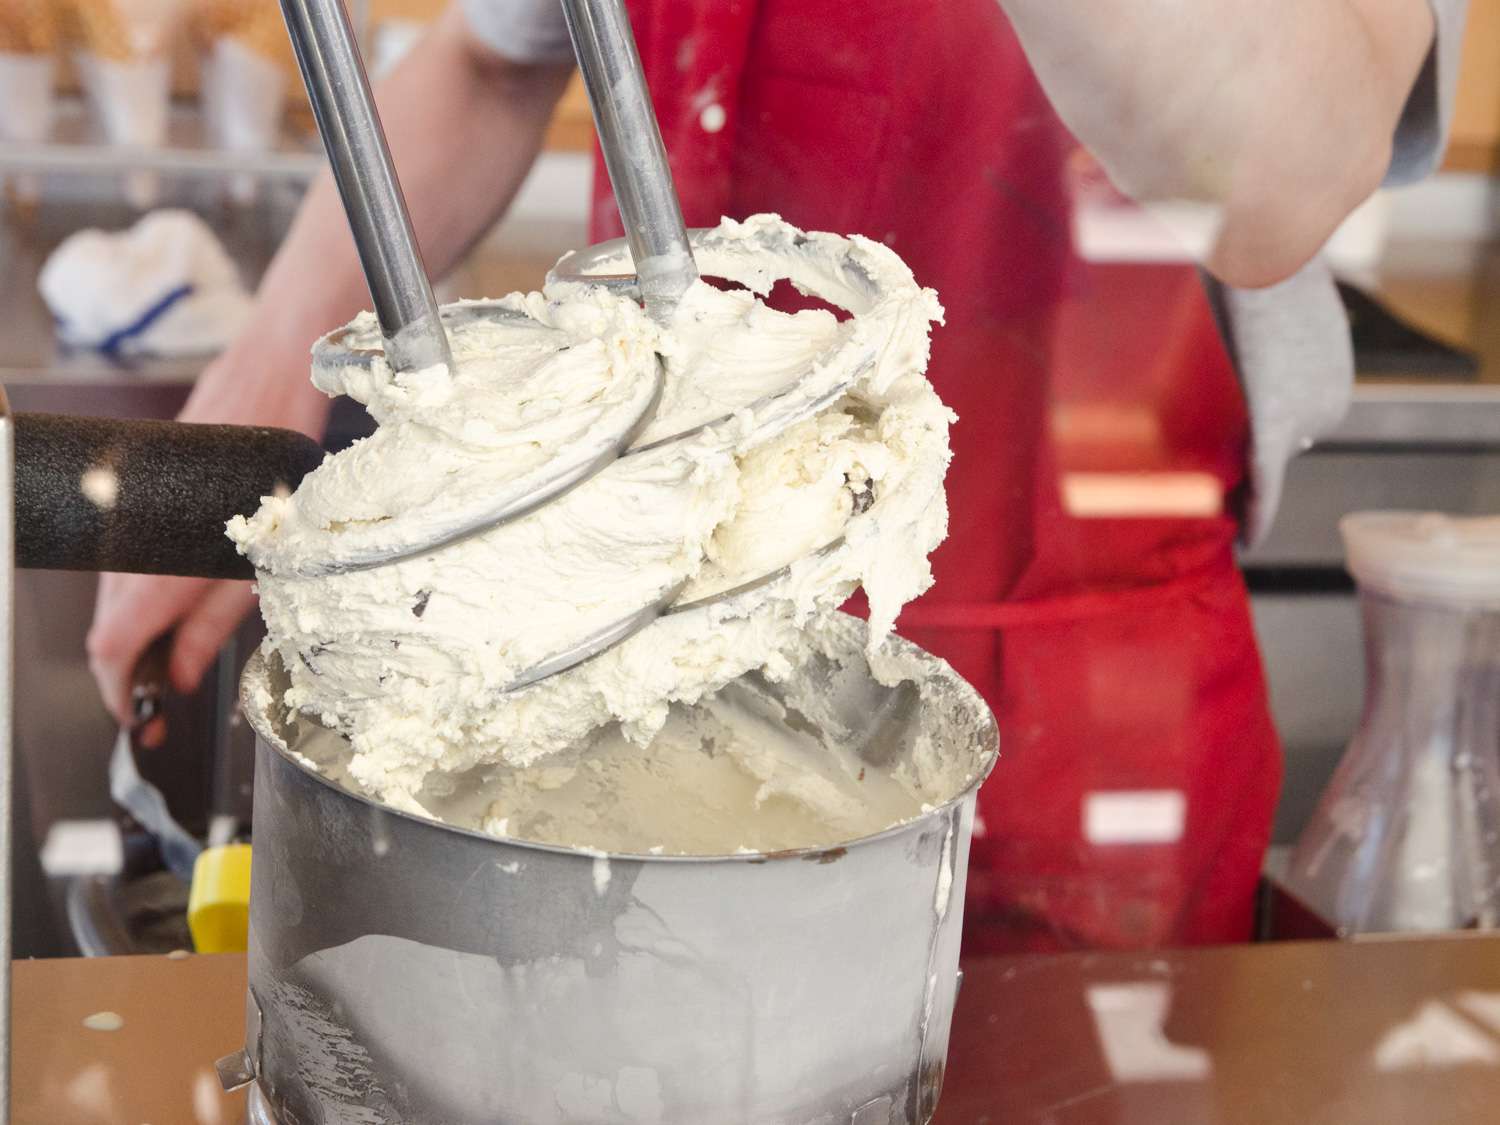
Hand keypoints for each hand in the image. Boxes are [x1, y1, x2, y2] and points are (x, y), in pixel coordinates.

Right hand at [86, 343, 329, 743]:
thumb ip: (216, 620)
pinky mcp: (134, 486)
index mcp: (163, 559)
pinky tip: (167, 601)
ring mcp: (126, 505)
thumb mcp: (266, 557)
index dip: (117, 690)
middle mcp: (132, 533)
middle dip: (126, 667)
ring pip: (111, 589)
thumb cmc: (284, 454)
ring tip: (165, 656)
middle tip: (154, 697)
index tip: (135, 714)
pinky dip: (136, 588)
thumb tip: (183, 671)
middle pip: (105, 622)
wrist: (276, 367)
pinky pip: (122, 554)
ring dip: (132, 629)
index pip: (111, 643)